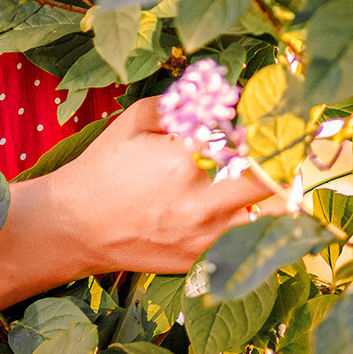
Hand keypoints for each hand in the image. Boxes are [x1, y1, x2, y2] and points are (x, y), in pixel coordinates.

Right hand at [32, 97, 268, 276]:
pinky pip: (245, 240)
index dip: (263, 127)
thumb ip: (181, 103)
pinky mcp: (199, 259)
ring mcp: (202, 236)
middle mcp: (200, 202)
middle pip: (270, 179)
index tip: (269, 117)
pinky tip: (246, 204)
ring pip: (268, 215)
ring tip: (274, 177)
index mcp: (184, 160)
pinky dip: (253, 220)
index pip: (248, 138)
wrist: (72, 227)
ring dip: (275, 193)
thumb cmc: (103, 168)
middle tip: (279, 146)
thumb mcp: (135, 121)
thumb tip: (220, 93)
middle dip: (277, 159)